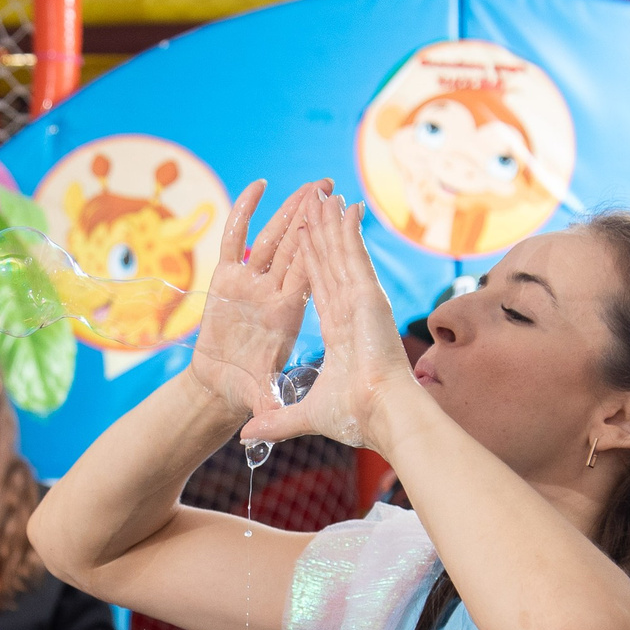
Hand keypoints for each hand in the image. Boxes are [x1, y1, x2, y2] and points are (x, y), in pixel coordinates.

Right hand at [188, 179, 323, 420]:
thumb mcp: (266, 399)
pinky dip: (246, 213)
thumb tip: (285, 431)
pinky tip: (258, 188)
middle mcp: (274, 295)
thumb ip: (274, 414)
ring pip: (277, 238)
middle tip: (332, 185)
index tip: (348, 215)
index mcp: (292, 314)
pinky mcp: (224, 281)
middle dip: (319, 217)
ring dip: (294, 211)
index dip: (333, 244)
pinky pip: (236, 238)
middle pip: (305, 247)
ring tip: (310, 183)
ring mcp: (250, 285)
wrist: (216, 395)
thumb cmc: (244, 394)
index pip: (319, 272)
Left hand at [243, 194, 417, 453]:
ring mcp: (360, 300)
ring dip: (329, 223)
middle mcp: (350, 310)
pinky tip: (339, 206)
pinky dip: (346, 230)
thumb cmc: (355, 417)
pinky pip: (352, 255)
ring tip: (320, 192)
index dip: (310, 262)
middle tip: (312, 202)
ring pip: (340, 253)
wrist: (381, 415)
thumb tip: (248, 436)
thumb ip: (275, 422)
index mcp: (338, 331)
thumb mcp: (302, 416)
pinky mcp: (368, 295)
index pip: (318, 288)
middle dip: (318, 232)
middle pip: (329, 262)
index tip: (303, 241)